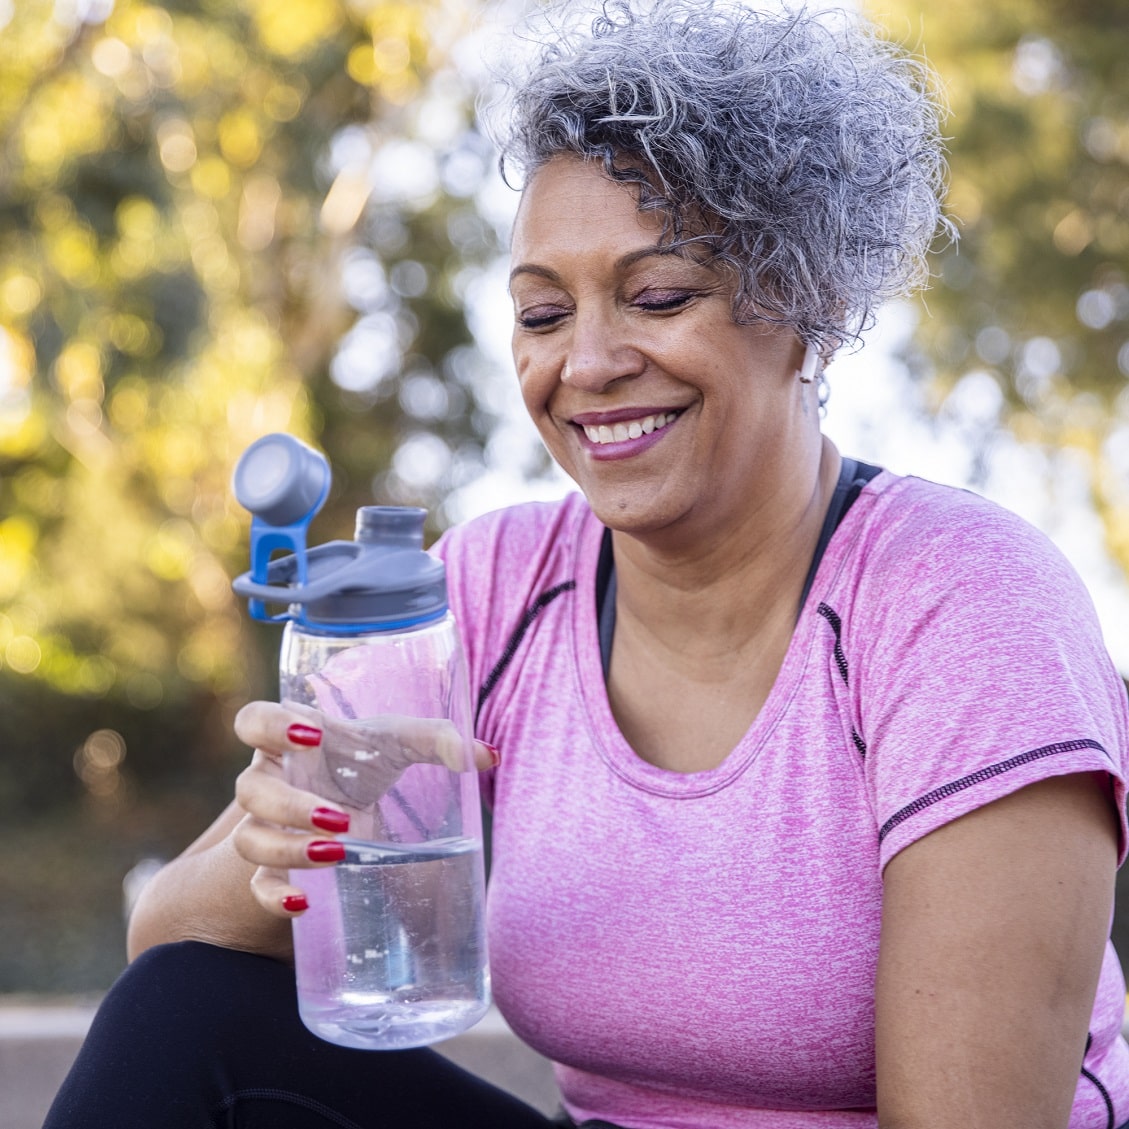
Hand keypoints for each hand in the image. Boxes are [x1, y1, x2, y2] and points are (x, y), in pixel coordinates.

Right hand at [231, 701, 497, 918]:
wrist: (345, 801)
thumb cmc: (366, 758)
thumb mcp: (399, 743)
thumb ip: (439, 740)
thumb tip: (488, 755)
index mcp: (290, 737)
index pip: (253, 720)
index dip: (270, 727)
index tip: (312, 737)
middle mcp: (269, 780)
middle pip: (250, 789)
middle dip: (291, 805)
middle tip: (339, 818)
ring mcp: (265, 825)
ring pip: (250, 839)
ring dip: (288, 848)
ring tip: (337, 855)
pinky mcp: (273, 865)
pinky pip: (258, 885)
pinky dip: (274, 897)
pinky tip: (303, 903)